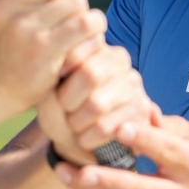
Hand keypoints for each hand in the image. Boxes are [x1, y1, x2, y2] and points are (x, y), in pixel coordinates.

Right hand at [0, 0, 105, 113]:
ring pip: (77, 0)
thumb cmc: (5, 40)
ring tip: (74, 28)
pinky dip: (94, 30)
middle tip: (68, 7)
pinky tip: (85, 40)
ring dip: (84, 13)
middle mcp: (5, 4)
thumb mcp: (0, 4)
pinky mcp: (46, 50)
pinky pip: (86, 24)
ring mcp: (25, 27)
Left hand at [37, 42, 158, 164]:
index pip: (77, 52)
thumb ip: (54, 70)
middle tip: (66, 110)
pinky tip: (86, 136)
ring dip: (76, 122)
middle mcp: (120, 61)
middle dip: (68, 100)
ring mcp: (134, 86)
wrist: (75, 141)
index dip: (60, 73)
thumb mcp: (49, 88)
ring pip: (96, 105)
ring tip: (75, 124)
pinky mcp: (140, 112)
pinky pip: (105, 127)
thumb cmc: (59, 109)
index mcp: (96, 47)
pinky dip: (87, 137)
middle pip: (90, 74)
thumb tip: (64, 58)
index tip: (54, 86)